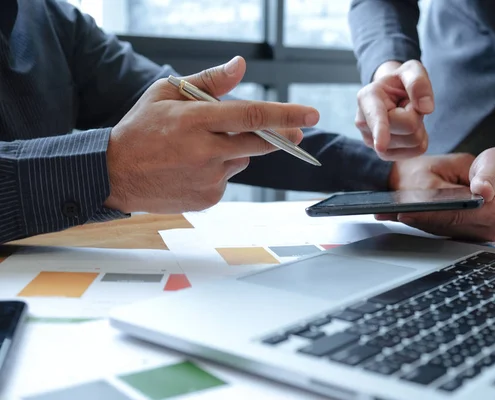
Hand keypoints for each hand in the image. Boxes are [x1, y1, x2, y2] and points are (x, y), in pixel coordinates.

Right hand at [104, 56, 319, 213]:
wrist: (115, 174)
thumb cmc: (141, 128)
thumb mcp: (166, 93)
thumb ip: (209, 81)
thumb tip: (240, 65)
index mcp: (195, 122)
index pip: (251, 116)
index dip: (285, 115)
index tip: (312, 114)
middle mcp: (205, 152)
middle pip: (259, 143)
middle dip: (283, 136)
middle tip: (298, 132)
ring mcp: (208, 179)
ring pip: (241, 159)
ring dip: (236, 150)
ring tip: (202, 148)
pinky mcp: (208, 199)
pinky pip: (228, 178)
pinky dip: (220, 169)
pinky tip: (195, 166)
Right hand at [355, 60, 432, 159]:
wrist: (391, 95)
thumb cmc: (399, 81)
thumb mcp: (411, 70)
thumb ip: (418, 82)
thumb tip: (426, 108)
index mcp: (367, 97)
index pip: (377, 116)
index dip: (380, 130)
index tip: (380, 145)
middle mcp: (364, 123)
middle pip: (409, 127)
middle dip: (416, 114)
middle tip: (406, 104)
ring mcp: (372, 142)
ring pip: (414, 141)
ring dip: (418, 126)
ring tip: (405, 115)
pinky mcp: (384, 154)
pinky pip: (416, 151)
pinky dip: (420, 138)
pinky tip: (408, 128)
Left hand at [395, 143, 494, 241]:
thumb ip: (488, 176)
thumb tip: (480, 191)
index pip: (454, 216)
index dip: (427, 214)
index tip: (403, 210)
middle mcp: (487, 229)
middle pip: (444, 226)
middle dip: (415, 218)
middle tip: (385, 213)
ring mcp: (478, 233)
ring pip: (440, 229)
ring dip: (416, 221)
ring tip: (388, 213)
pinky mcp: (469, 231)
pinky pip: (443, 227)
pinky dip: (424, 220)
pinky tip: (404, 212)